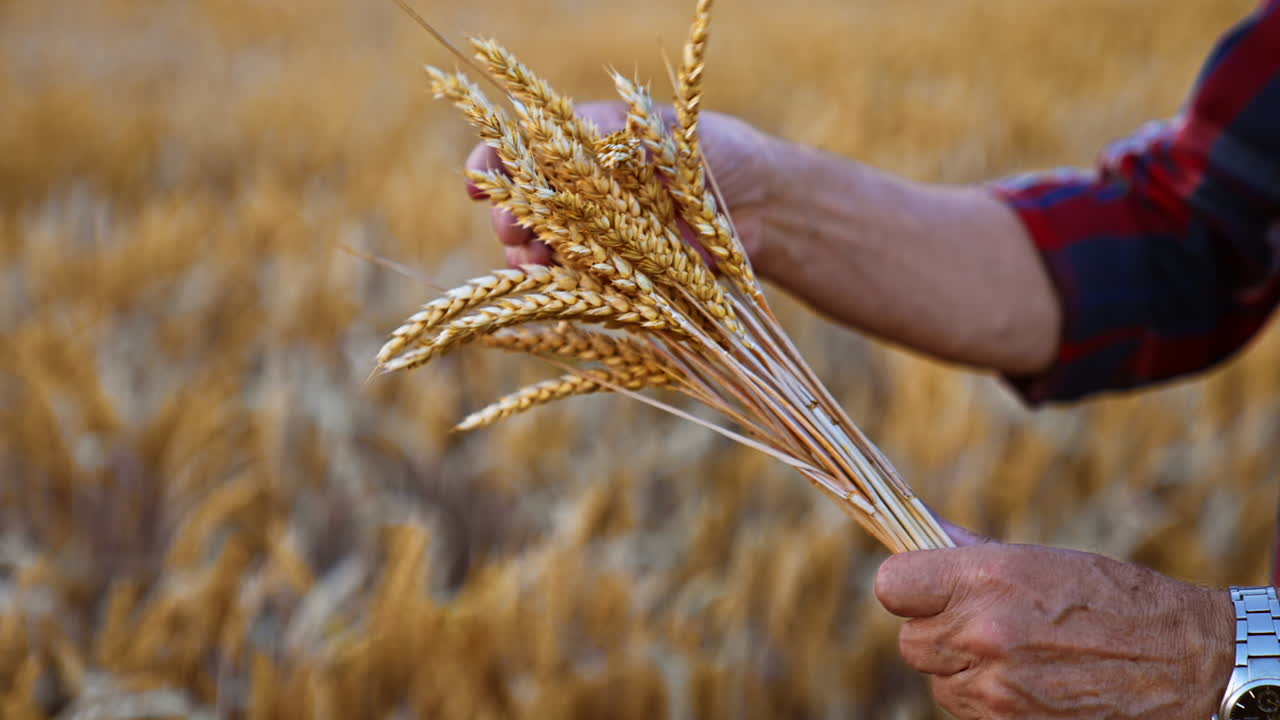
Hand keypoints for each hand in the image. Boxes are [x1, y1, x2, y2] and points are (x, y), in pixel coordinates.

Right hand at [464, 101, 781, 270]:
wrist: (760, 205)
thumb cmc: (711, 154)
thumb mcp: (665, 132)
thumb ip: (618, 137)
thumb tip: (577, 138)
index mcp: (579, 148)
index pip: (518, 150)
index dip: (493, 163)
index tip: (480, 179)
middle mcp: (575, 194)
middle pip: (520, 207)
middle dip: (509, 218)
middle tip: (513, 228)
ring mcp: (590, 237)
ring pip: (537, 250)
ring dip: (526, 258)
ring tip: (533, 262)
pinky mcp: (612, 277)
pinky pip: (573, 286)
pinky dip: (559, 289)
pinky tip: (556, 288)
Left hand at [875, 541, 1234, 718]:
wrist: (1184, 662)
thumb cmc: (1114, 600)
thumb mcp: (1039, 560)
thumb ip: (968, 551)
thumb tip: (922, 527)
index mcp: (985, 582)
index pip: (892, 586)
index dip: (908, 587)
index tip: (925, 588)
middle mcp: (982, 636)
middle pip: (911, 641)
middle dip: (939, 633)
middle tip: (982, 624)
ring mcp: (995, 690)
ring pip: (939, 683)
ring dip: (965, 672)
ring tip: (1019, 655)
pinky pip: (968, 713)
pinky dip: (988, 702)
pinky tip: (1030, 683)